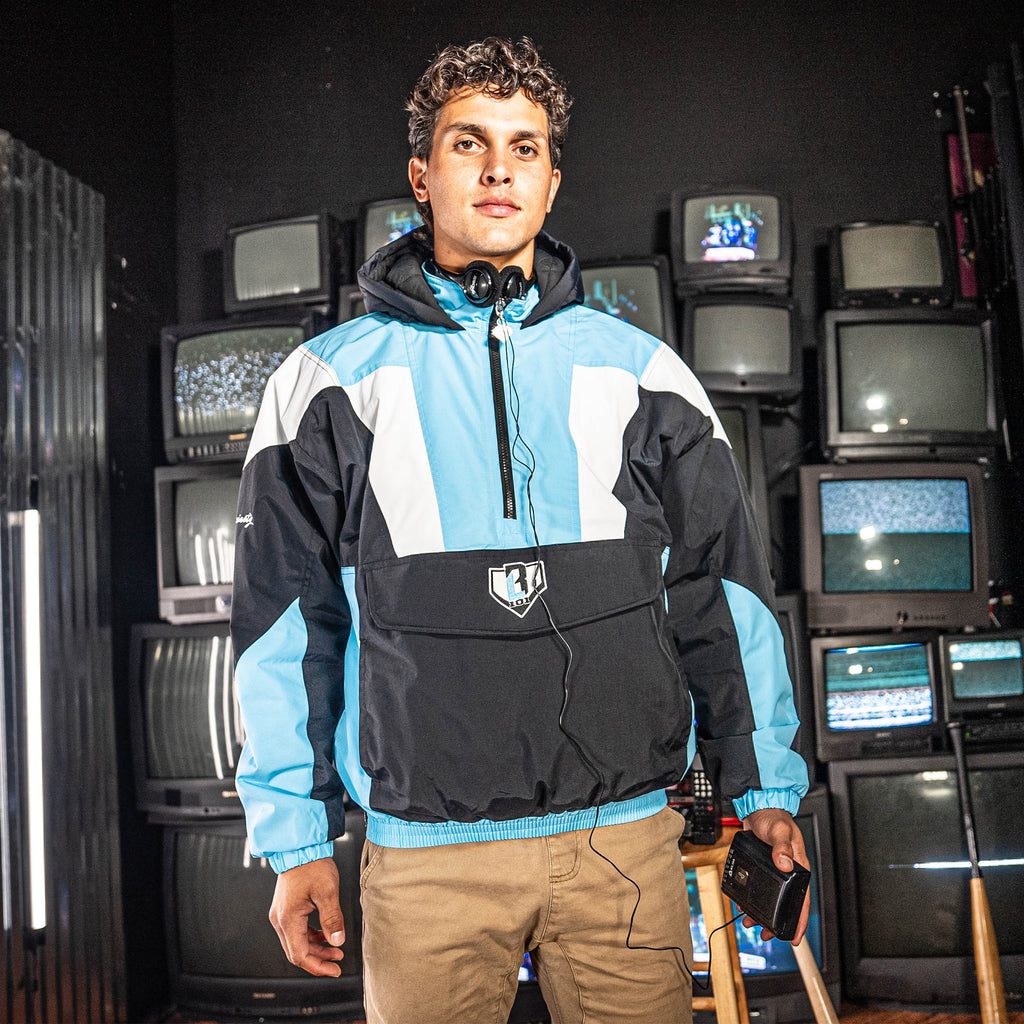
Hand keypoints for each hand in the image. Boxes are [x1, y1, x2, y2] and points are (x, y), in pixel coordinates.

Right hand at [269, 856, 346, 975]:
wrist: (300, 846)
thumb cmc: (312, 865)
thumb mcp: (327, 892)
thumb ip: (332, 919)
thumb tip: (337, 942)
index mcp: (288, 919)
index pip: (300, 955)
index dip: (318, 966)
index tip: (335, 970)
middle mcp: (280, 919)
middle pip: (296, 951)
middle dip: (318, 959)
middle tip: (338, 962)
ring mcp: (281, 914)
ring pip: (297, 941)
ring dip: (316, 948)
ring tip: (335, 950)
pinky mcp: (286, 908)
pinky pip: (297, 930)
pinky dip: (311, 936)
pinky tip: (325, 935)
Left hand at [740, 807, 809, 945]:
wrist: (759, 807)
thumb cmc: (774, 817)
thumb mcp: (780, 832)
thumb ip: (782, 848)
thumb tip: (784, 864)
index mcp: (798, 867)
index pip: (802, 899)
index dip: (800, 920)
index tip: (794, 937)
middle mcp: (788, 872)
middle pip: (785, 903)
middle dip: (777, 922)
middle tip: (766, 935)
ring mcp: (775, 871)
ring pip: (771, 898)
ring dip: (762, 912)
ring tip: (750, 923)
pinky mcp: (762, 867)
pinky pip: (759, 887)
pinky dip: (753, 898)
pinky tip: (744, 904)